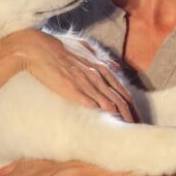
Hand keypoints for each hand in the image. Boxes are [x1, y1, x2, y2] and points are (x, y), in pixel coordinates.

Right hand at [3, 29, 138, 122]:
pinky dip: (103, 112)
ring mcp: (86, 82)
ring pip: (110, 102)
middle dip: (131, 114)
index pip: (122, 89)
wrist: (36, 48)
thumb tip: (114, 66)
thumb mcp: (83, 46)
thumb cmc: (57, 45)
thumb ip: (99, 56)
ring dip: (121, 116)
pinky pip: (92, 102)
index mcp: (100, 65)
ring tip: (128, 129)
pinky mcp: (73, 89)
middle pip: (121, 98)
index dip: (131, 104)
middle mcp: (97, 74)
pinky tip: (110, 121)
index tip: (136, 116)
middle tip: (138, 127)